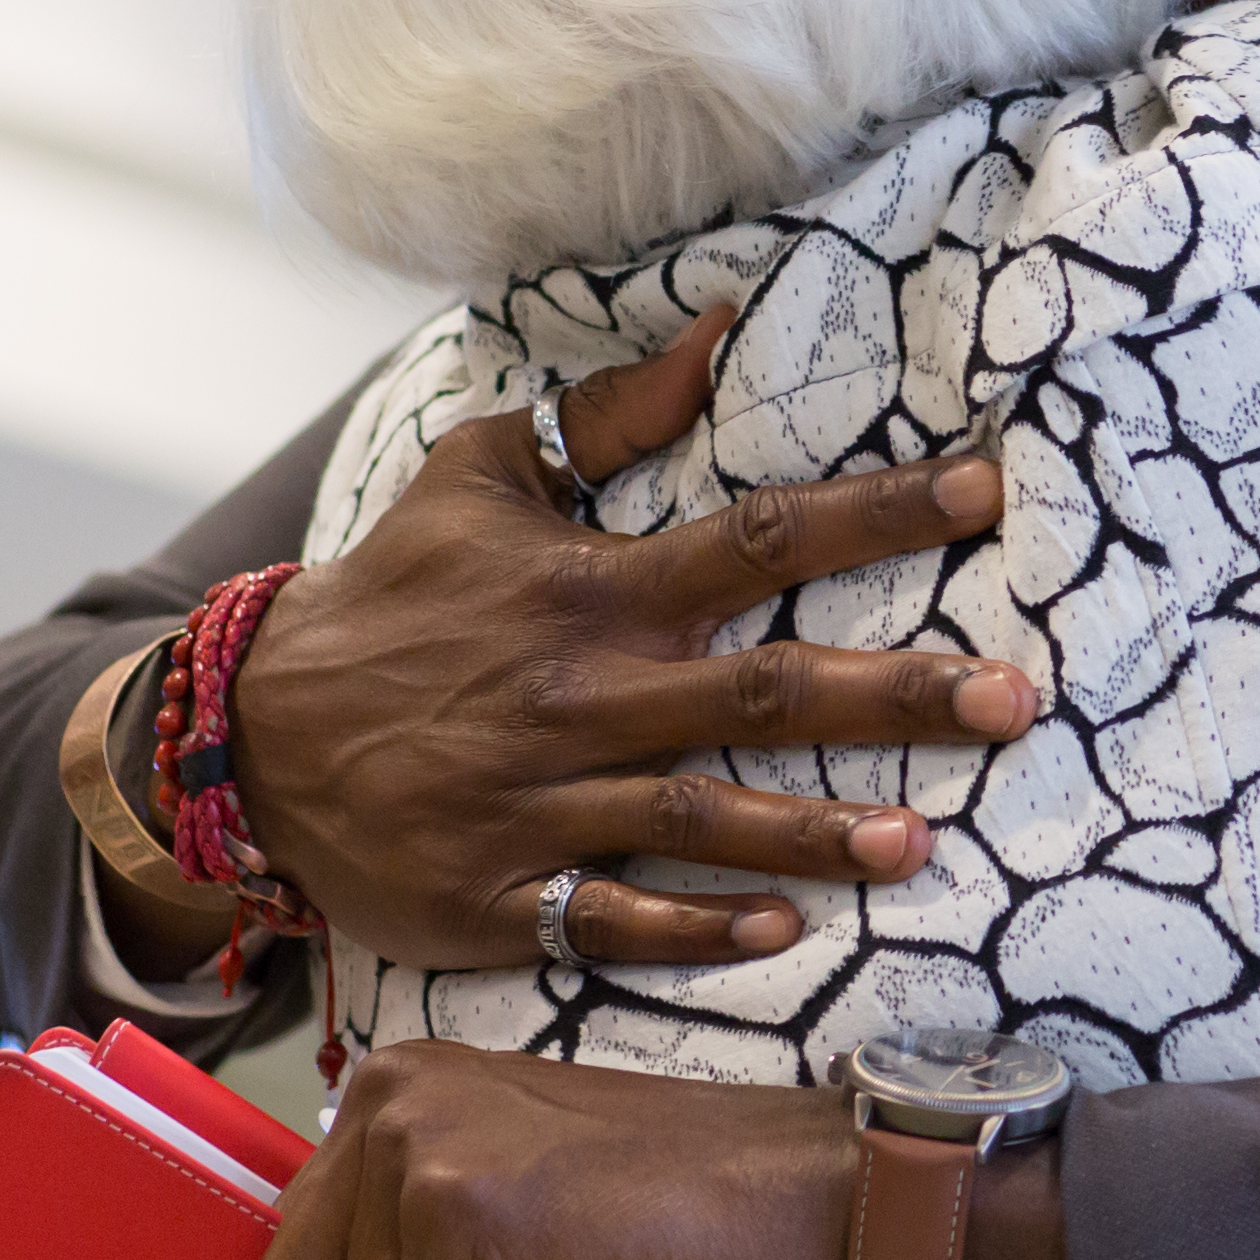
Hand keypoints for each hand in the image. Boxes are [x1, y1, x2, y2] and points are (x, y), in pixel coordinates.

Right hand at [222, 313, 1039, 969]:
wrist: (246, 732)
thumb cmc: (393, 593)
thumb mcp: (480, 474)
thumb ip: (609, 413)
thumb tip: (725, 325)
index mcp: (591, 589)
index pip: (757, 538)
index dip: (875, 515)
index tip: (985, 493)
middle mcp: (580, 695)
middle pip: (760, 691)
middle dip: (894, 694)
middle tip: (1013, 700)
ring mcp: (541, 802)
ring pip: (699, 819)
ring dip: (813, 834)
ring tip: (921, 843)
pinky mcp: (502, 894)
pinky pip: (609, 918)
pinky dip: (693, 930)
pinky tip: (782, 935)